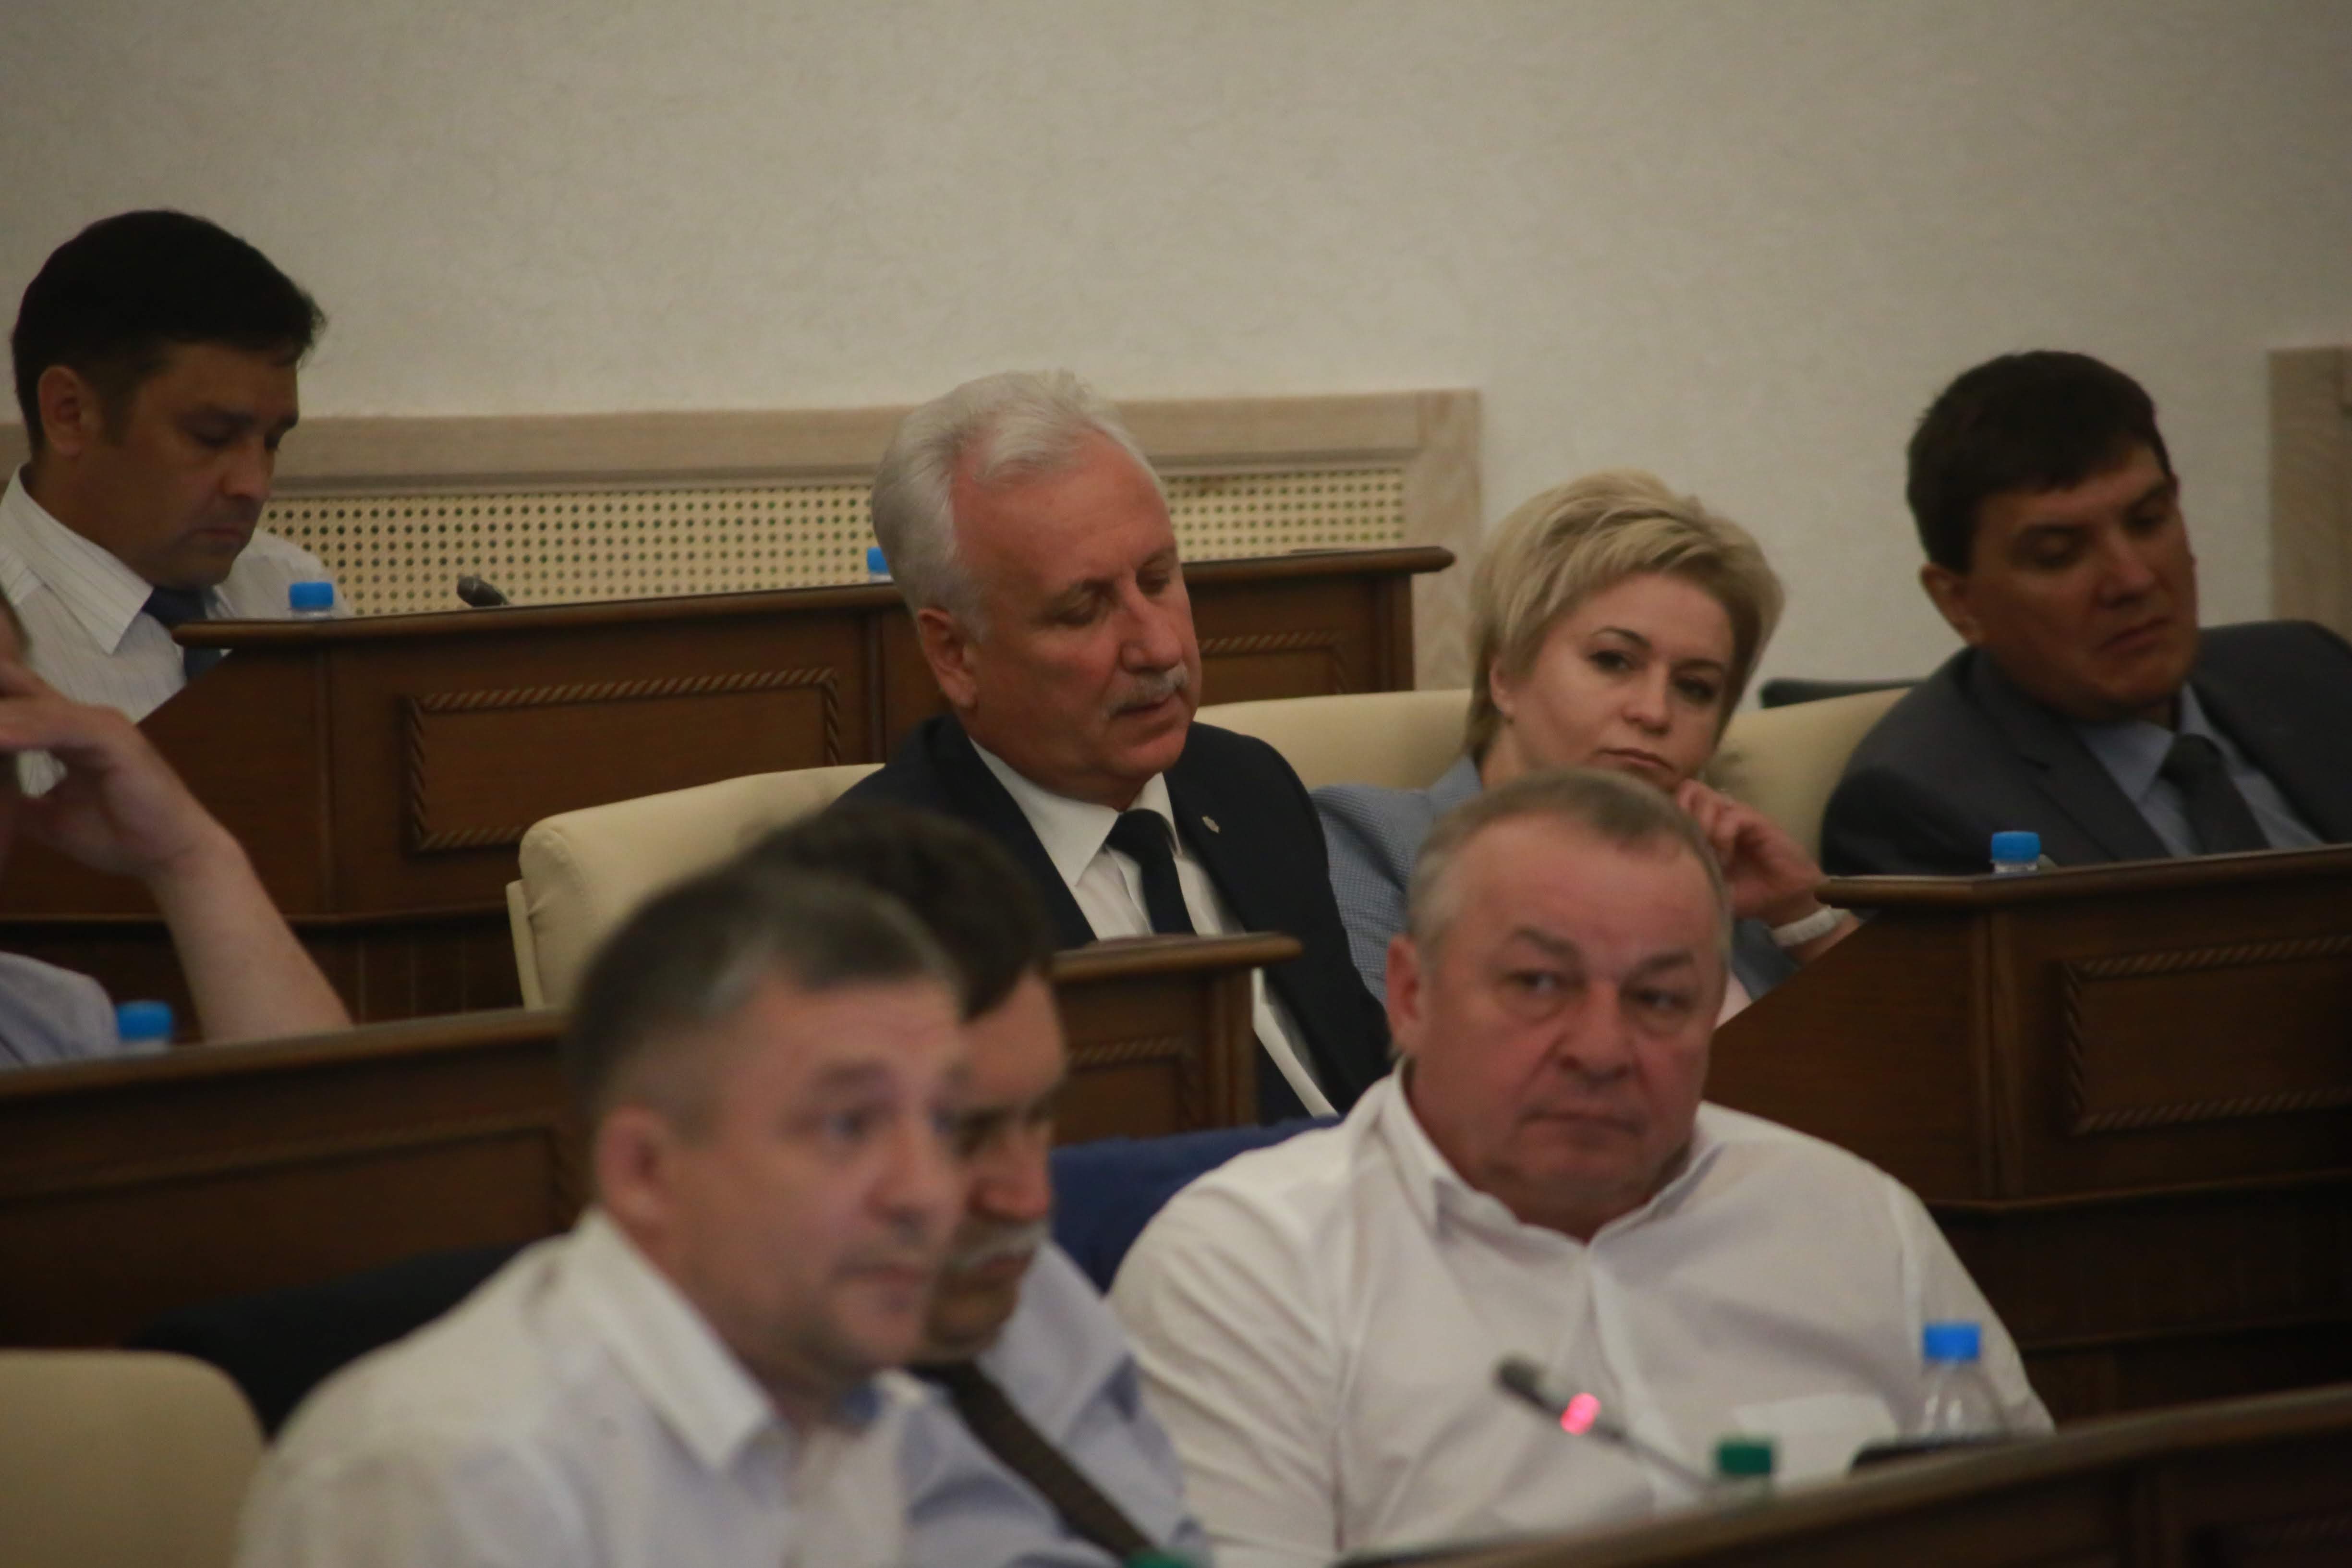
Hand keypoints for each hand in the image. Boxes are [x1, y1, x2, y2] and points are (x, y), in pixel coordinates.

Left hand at [0, 660, 232, 884]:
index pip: (15, 704)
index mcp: (69, 734)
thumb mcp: (49, 819)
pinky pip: (59, 727)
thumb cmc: (121, 838)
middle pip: (17, 691)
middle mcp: (84, 719)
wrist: (173, 858)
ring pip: (30, 709)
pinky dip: (22, 731)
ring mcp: (101, 725)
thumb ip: (17, 801)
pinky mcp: (115, 738)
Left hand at [1673, 778, 1827, 927]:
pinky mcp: (1757, 821)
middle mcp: (1719, 814)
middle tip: (1688, 844)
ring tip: (1708, 854)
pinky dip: (1721, 837)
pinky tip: (1725, 859)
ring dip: (1701, 826)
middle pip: (1687, 789)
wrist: (1783, 900)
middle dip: (1682, 814)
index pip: (1676, 800)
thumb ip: (1686, 869)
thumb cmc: (1744, 892)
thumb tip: (1657, 866)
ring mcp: (1738, 815)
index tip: (1669, 845)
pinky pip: (1729, 816)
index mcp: (1705, 825)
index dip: (1668, 816)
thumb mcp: (1707, 884)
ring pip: (1704, 797)